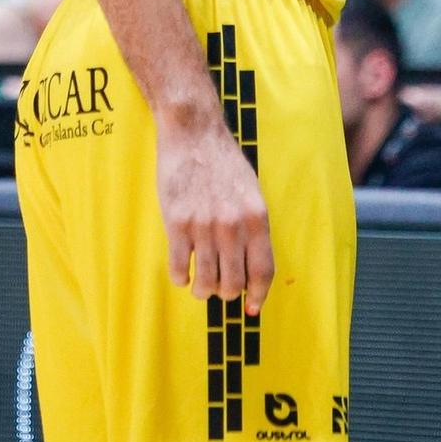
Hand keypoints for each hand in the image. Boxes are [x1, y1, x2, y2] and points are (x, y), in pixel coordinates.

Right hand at [156, 116, 274, 316]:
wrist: (193, 134)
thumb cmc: (223, 162)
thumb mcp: (250, 192)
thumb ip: (252, 226)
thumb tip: (251, 263)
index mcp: (256, 217)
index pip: (263, 270)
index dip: (258, 295)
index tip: (252, 307)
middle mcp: (233, 225)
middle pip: (234, 282)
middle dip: (227, 294)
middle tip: (220, 290)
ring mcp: (204, 225)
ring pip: (206, 281)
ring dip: (203, 290)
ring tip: (199, 285)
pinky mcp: (177, 222)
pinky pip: (180, 267)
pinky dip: (181, 277)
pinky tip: (182, 272)